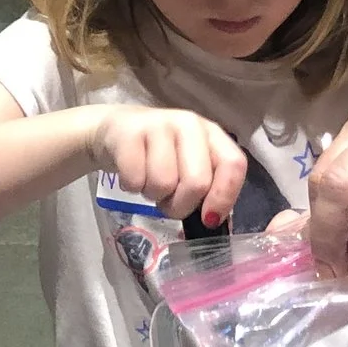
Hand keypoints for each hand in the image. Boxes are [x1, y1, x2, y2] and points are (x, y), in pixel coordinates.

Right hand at [89, 105, 247, 226]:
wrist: (114, 130)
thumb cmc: (158, 155)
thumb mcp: (187, 166)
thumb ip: (207, 189)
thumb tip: (214, 222)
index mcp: (211, 134)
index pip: (233, 164)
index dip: (224, 197)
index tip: (209, 219)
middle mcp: (188, 124)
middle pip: (197, 182)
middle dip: (181, 205)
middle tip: (168, 200)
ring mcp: (158, 125)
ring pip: (163, 183)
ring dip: (153, 194)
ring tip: (148, 181)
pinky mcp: (128, 133)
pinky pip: (135, 180)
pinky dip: (131, 187)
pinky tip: (131, 173)